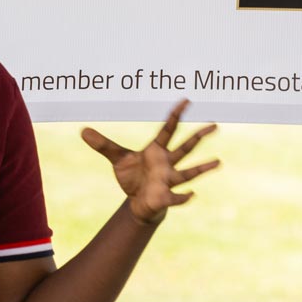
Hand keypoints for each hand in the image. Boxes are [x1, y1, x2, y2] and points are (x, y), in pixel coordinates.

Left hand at [81, 100, 218, 225]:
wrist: (138, 201)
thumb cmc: (133, 177)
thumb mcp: (117, 159)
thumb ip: (103, 145)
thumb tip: (83, 131)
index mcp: (157, 150)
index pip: (168, 129)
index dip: (176, 114)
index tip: (187, 100)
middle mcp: (167, 163)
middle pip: (185, 147)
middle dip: (199, 136)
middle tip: (215, 124)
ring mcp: (169, 179)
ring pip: (188, 172)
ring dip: (203, 167)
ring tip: (218, 162)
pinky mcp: (166, 196)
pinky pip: (177, 196)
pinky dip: (184, 197)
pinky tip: (192, 195)